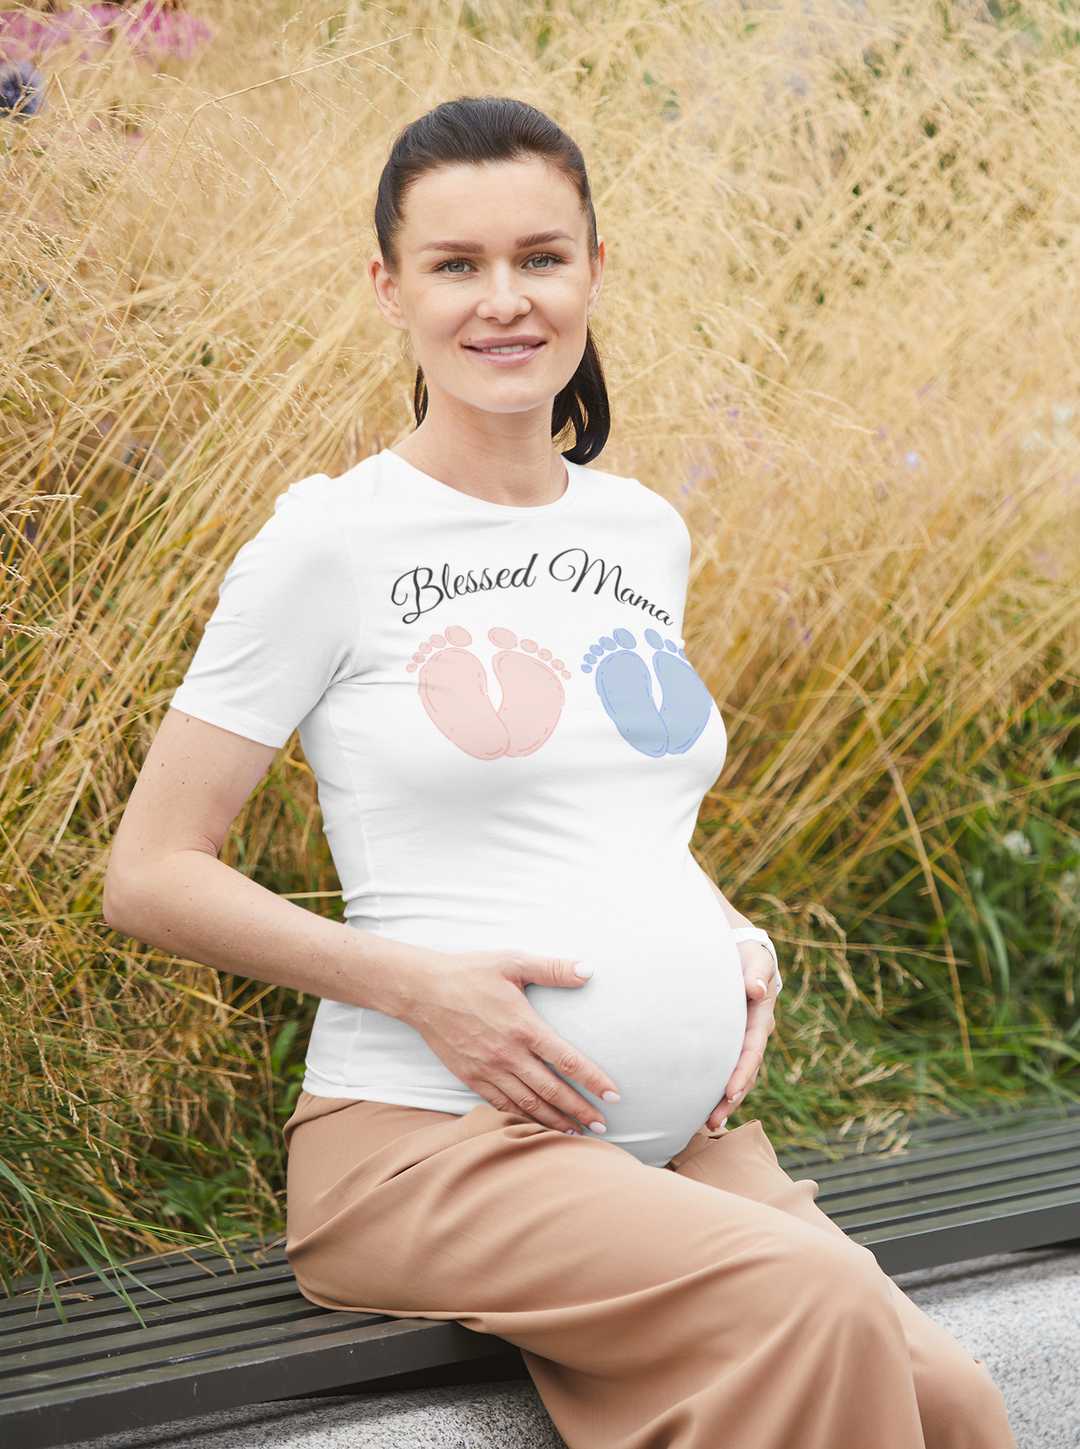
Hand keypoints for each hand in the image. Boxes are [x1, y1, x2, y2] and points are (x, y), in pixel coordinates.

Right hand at [386, 948, 619, 1135]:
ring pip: (528, 1104)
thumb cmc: (470, 973)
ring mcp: (488, 1069)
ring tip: (576, 1133)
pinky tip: (536, 1125)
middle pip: (552, 1091)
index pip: (568, 1060)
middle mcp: (508, 1054)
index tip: (614, 1096)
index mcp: (524, 1027)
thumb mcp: (513, 962)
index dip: (593, 1081)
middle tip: (603, 1126)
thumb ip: (553, 968)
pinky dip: (522, 1118)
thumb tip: (588, 969)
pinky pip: (501, 1105)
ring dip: (554, 1121)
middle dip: (580, 1111)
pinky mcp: (470, 1077)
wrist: (422, 991)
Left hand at [706, 941, 779, 1129]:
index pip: (752, 1050)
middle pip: (744, 1073)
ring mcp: (739, 1041)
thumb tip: (757, 989)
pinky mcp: (726, 1042)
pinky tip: (699, 1105)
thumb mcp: (755, 958)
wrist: (738, 952)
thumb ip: (757, 972)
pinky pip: (720, 1067)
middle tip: (714, 1121)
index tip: (730, 1092)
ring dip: (723, 1100)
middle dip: (731, 1099)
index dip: (743, 1072)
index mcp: (760, 1018)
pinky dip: (713, 1087)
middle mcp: (752, 1035)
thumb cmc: (747, 955)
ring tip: (707, 1123)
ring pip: (733, 1076)